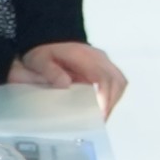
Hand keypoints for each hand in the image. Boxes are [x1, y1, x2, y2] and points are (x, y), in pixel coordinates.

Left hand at [8, 41, 128, 116]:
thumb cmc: (44, 51)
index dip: (105, 96)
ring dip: (112, 101)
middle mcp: (99, 59)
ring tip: (100, 118)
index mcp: (86, 56)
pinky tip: (100, 110)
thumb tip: (66, 84)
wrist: (48, 38)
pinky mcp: (102, 70)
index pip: (104, 76)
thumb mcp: (39, 60)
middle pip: (117, 81)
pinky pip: (114, 84)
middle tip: (100, 120)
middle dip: (111, 103)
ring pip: (119, 83)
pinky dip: (110, 98)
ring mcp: (103, 64)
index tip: (100, 113)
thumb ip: (51, 71)